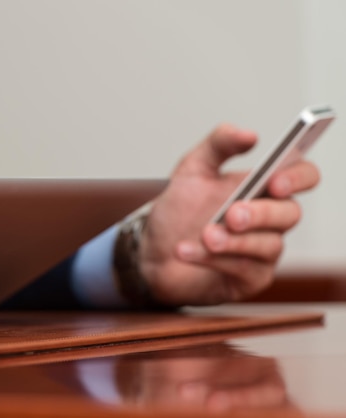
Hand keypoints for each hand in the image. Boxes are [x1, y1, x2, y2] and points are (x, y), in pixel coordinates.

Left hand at [139, 124, 319, 305]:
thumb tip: (250, 135)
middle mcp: (271, 219)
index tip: (274, 180)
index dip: (298, 177)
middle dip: (261, 213)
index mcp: (263, 187)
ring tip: (204, 235)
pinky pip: (243, 270)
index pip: (304, 175)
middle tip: (231, 214)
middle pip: (291, 214)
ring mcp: (264, 251)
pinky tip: (187, 251)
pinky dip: (213, 259)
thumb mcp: (192, 169)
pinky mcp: (250, 279)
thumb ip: (218, 144)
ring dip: (233, 240)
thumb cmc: (179, 210)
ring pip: (268, 245)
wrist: (152, 250)